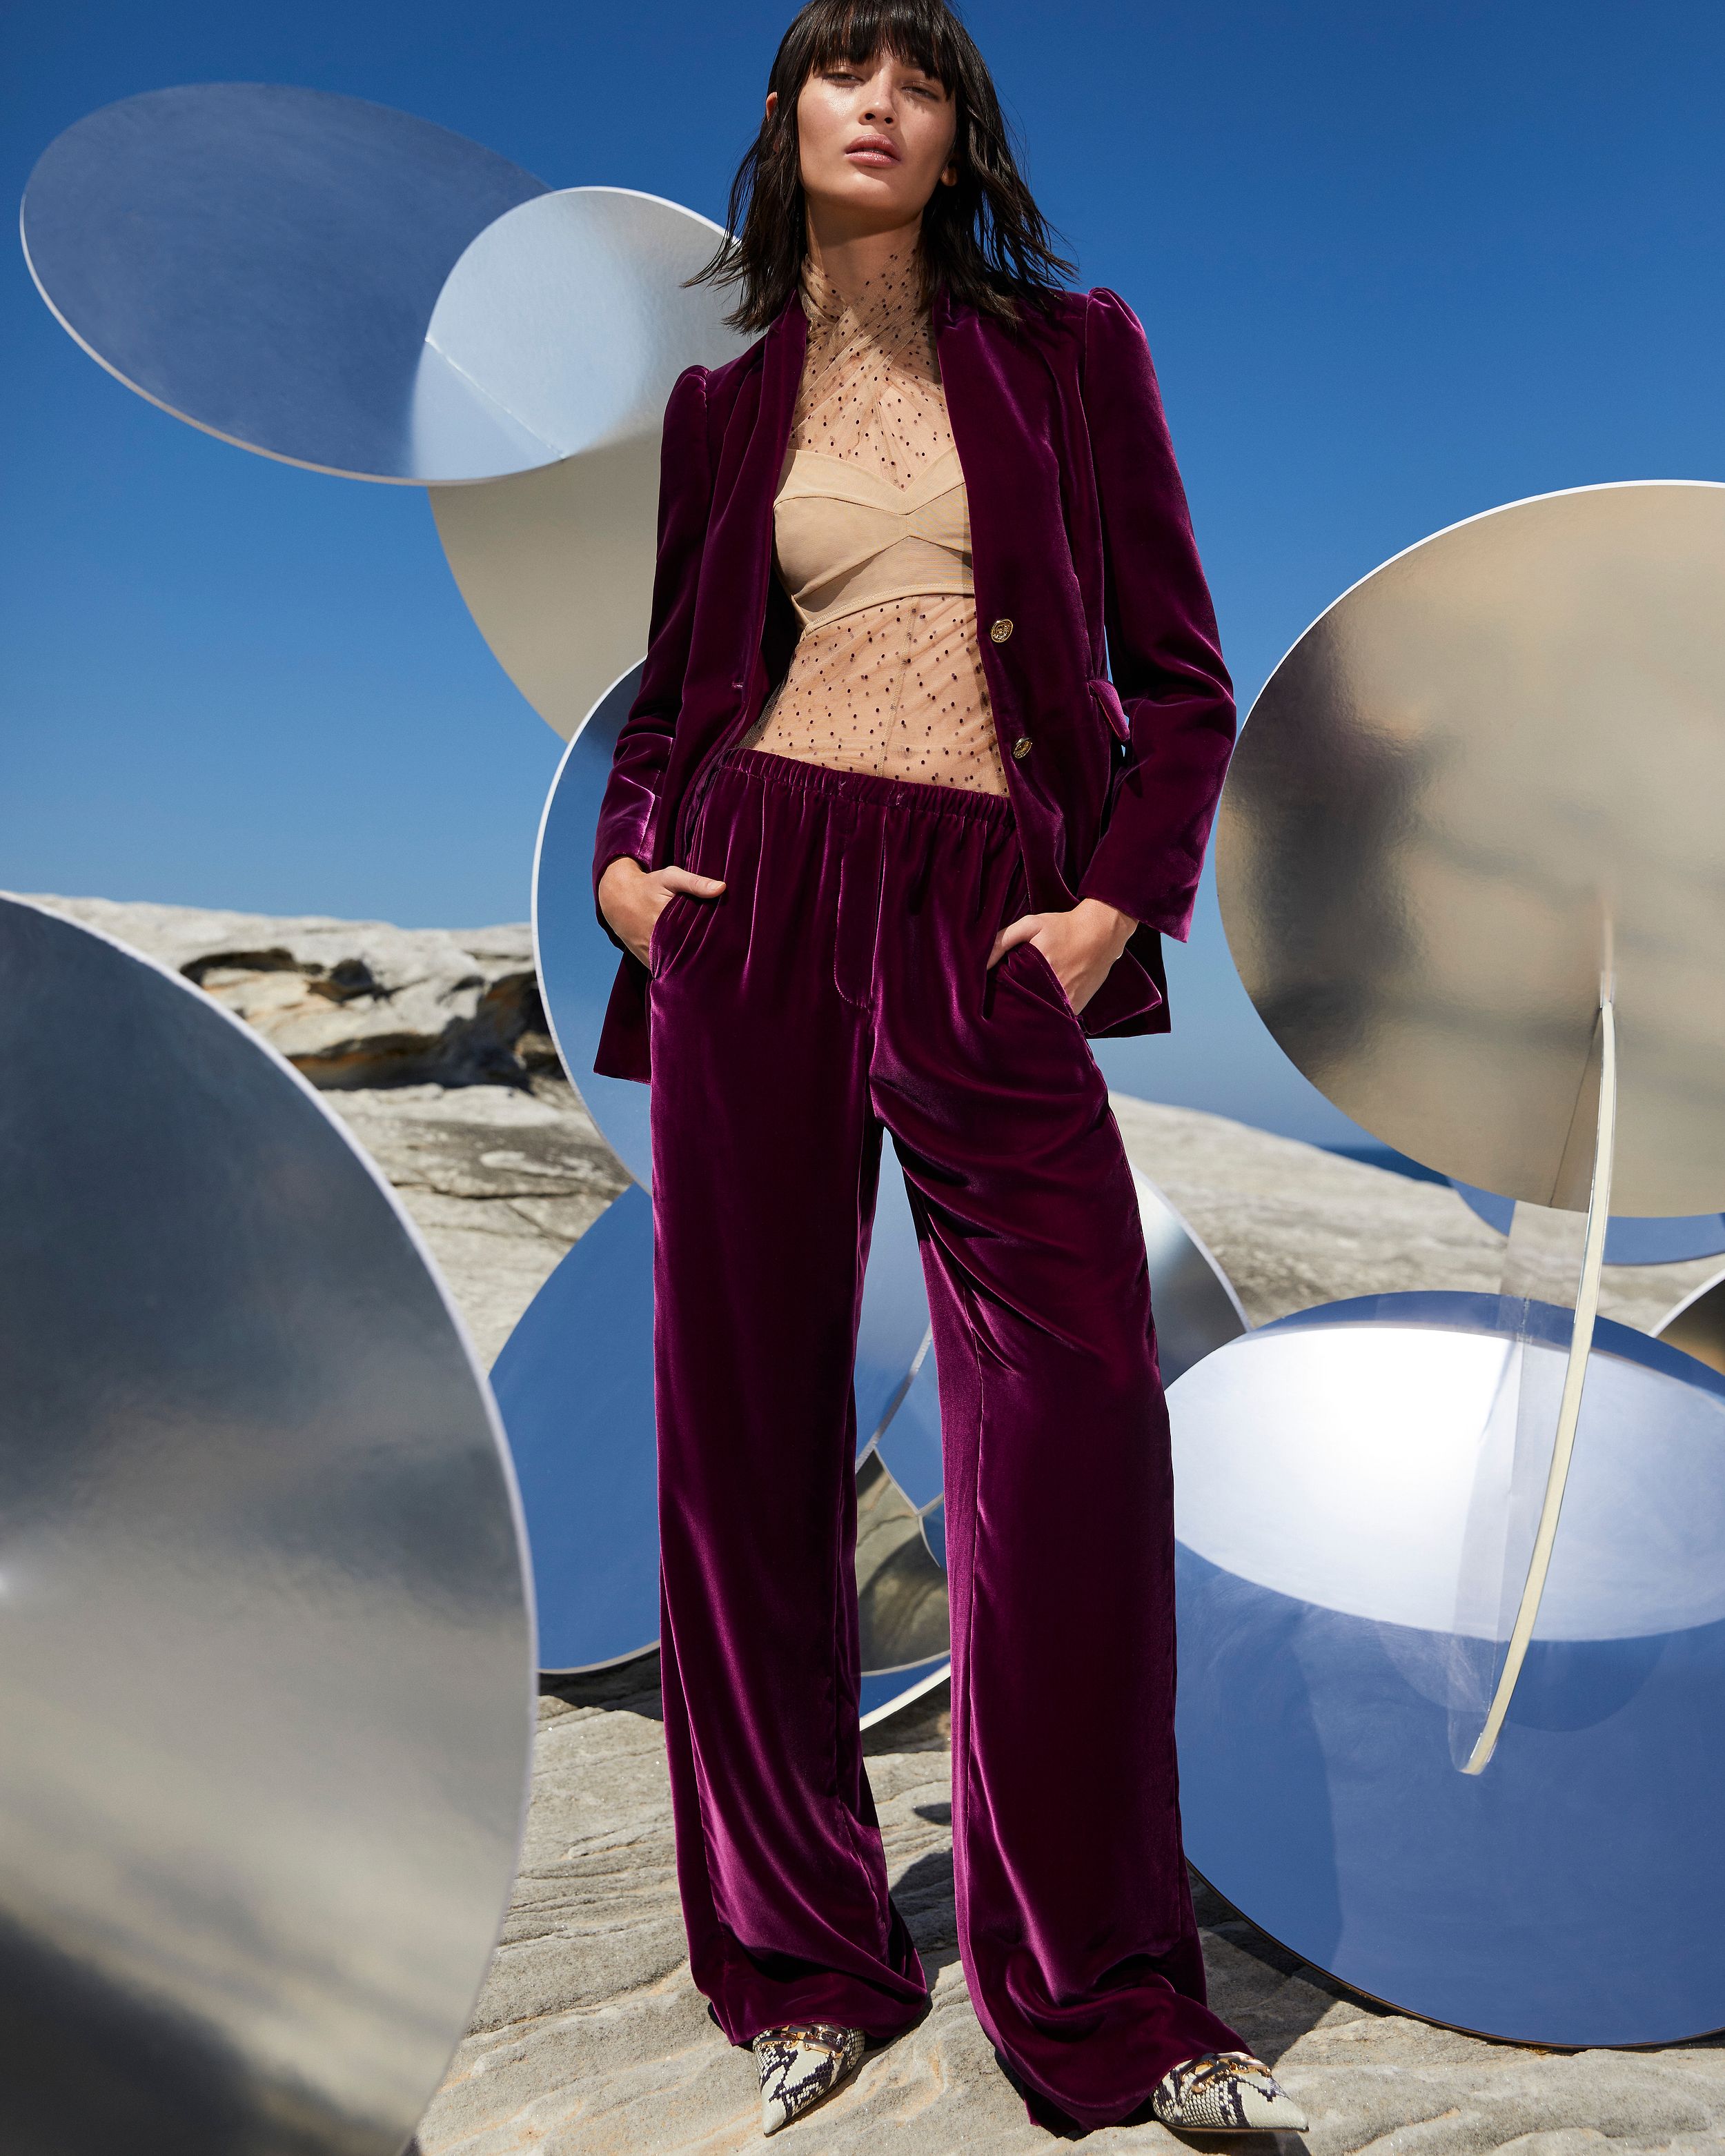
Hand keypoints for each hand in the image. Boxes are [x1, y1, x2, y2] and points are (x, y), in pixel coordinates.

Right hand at [598, 854, 726, 968]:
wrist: (617, 898)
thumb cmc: (649, 885)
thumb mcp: (671, 877)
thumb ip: (695, 883)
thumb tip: (721, 888)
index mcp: (666, 921)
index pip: (696, 940)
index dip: (712, 944)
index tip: (728, 946)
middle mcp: (656, 941)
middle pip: (688, 956)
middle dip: (705, 958)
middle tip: (724, 960)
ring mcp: (650, 954)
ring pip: (676, 967)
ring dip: (691, 968)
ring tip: (712, 970)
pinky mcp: (647, 960)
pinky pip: (665, 971)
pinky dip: (677, 971)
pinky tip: (693, 971)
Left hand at [988, 897, 1136, 1015]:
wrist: (1103, 931)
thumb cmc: (1064, 926)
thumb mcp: (1031, 924)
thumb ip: (1003, 940)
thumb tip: (981, 962)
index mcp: (1037, 971)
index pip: (1009, 995)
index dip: (998, 998)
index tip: (988, 999)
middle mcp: (1053, 991)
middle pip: (1024, 1009)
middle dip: (1013, 1009)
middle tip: (1001, 1009)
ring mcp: (1068, 1001)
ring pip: (1041, 1017)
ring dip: (1031, 1014)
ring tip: (1020, 1010)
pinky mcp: (1078, 1006)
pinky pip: (1057, 1018)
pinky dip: (1049, 1016)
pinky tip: (1041, 1008)